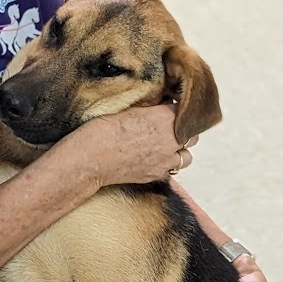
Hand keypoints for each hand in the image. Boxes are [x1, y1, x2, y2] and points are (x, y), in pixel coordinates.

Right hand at [75, 104, 197, 187]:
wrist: (90, 160)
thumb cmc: (102, 131)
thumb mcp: (129, 109)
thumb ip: (151, 109)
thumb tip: (162, 106)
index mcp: (164, 118)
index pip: (184, 111)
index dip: (176, 110)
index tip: (168, 109)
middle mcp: (170, 140)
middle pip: (192, 136)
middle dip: (183, 131)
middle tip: (168, 128)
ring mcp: (165, 161)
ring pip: (186, 157)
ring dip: (179, 151)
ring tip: (164, 147)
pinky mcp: (157, 175)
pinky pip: (171, 170)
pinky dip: (166, 165)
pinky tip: (152, 159)